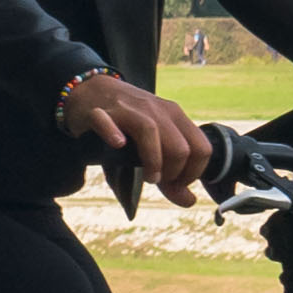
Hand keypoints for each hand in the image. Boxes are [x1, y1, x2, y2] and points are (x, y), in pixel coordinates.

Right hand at [54, 70, 212, 201]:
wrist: (91, 91)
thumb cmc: (126, 124)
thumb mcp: (155, 144)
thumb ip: (172, 174)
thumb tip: (190, 201)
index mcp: (174, 116)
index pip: (202, 149)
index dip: (192, 174)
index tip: (176, 183)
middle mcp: (156, 109)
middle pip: (179, 147)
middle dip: (172, 174)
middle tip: (157, 181)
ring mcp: (128, 108)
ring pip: (150, 131)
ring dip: (152, 161)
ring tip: (147, 178)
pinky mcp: (99, 111)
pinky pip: (108, 121)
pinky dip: (113, 133)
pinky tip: (117, 144)